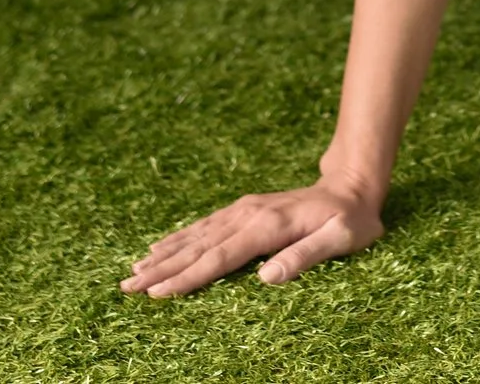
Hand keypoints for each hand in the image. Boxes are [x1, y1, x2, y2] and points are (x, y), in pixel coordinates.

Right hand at [122, 178, 385, 297]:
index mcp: (268, 226)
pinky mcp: (244, 210)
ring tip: (133, 271)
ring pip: (196, 236)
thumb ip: (305, 256)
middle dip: (162, 269)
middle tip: (127, 287)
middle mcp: (248, 215)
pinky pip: (205, 226)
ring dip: (164, 254)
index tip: (157, 293)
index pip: (220, 258)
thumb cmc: (351, 220)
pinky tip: (160, 248)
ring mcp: (244, 210)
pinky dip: (179, 238)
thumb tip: (267, 278)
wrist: (352, 185)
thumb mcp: (342, 239)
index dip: (188, 278)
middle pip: (198, 247)